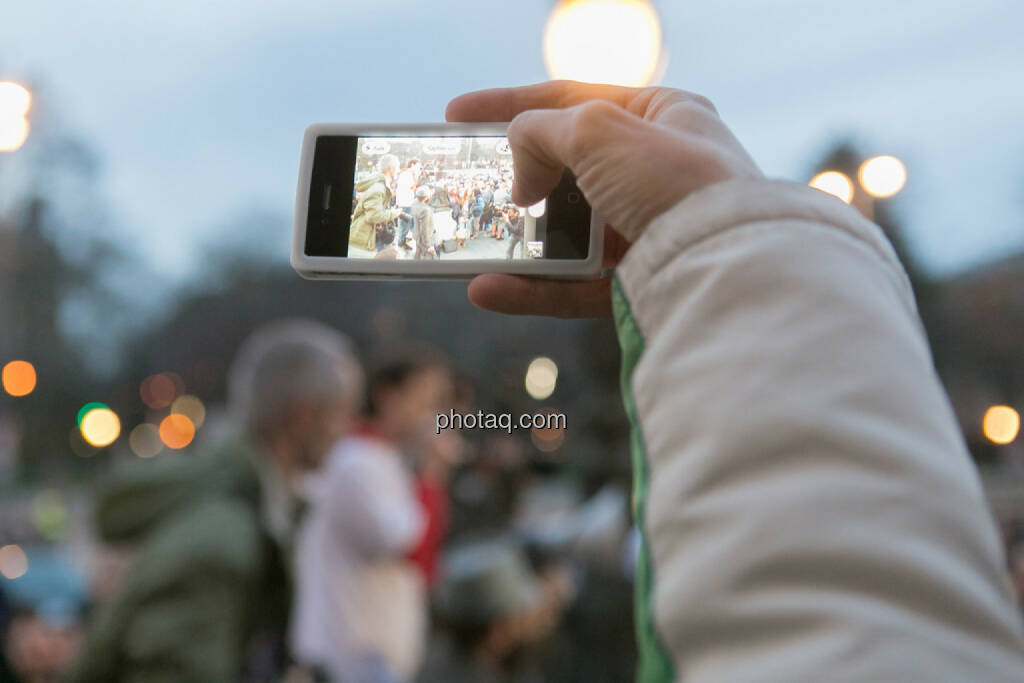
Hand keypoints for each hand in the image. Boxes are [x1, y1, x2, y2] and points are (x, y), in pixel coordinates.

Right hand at [446, 80, 760, 316]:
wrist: (725, 263)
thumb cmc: (674, 180)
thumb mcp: (597, 131)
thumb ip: (541, 133)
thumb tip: (521, 175)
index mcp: (662, 116)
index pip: (571, 100)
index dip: (510, 103)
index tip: (458, 116)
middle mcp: (659, 170)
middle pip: (568, 169)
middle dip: (518, 179)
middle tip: (472, 186)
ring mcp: (651, 228)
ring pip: (569, 235)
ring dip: (520, 244)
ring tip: (473, 247)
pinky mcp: (643, 282)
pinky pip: (576, 285)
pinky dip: (533, 289)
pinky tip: (488, 290)